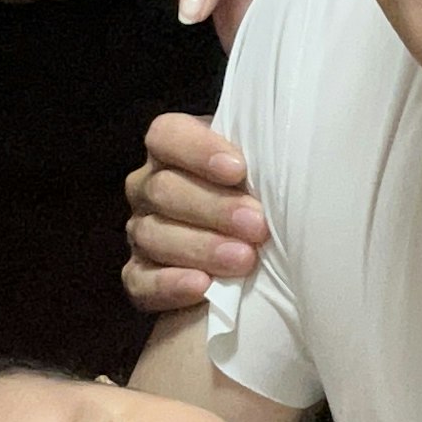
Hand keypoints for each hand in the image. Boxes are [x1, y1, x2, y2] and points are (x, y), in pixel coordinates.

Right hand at [123, 110, 269, 313]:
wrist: (256, 270)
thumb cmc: (262, 207)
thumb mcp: (263, 178)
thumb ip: (260, 164)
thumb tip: (282, 159)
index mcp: (173, 152)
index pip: (167, 135)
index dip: (198, 150)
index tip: (238, 170)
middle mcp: (149, 188)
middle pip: (163, 189)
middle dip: (213, 208)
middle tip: (256, 226)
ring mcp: (141, 233)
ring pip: (153, 234)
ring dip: (201, 248)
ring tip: (243, 260)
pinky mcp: (138, 277)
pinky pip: (141, 281)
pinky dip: (170, 284)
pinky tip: (201, 286)